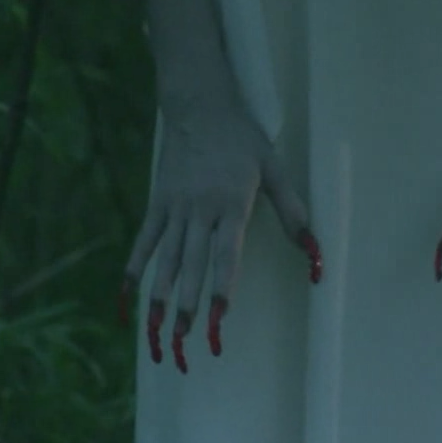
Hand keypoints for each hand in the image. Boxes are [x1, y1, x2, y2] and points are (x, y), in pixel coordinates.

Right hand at [121, 97, 321, 373]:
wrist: (199, 104)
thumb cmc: (242, 138)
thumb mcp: (274, 168)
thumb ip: (292, 211)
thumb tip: (314, 250)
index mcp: (231, 203)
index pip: (225, 254)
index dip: (221, 285)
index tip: (218, 316)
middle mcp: (200, 209)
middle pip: (192, 264)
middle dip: (188, 303)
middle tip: (185, 338)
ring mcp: (175, 207)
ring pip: (165, 259)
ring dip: (161, 296)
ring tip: (157, 328)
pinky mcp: (157, 203)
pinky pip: (144, 242)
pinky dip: (134, 269)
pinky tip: (127, 297)